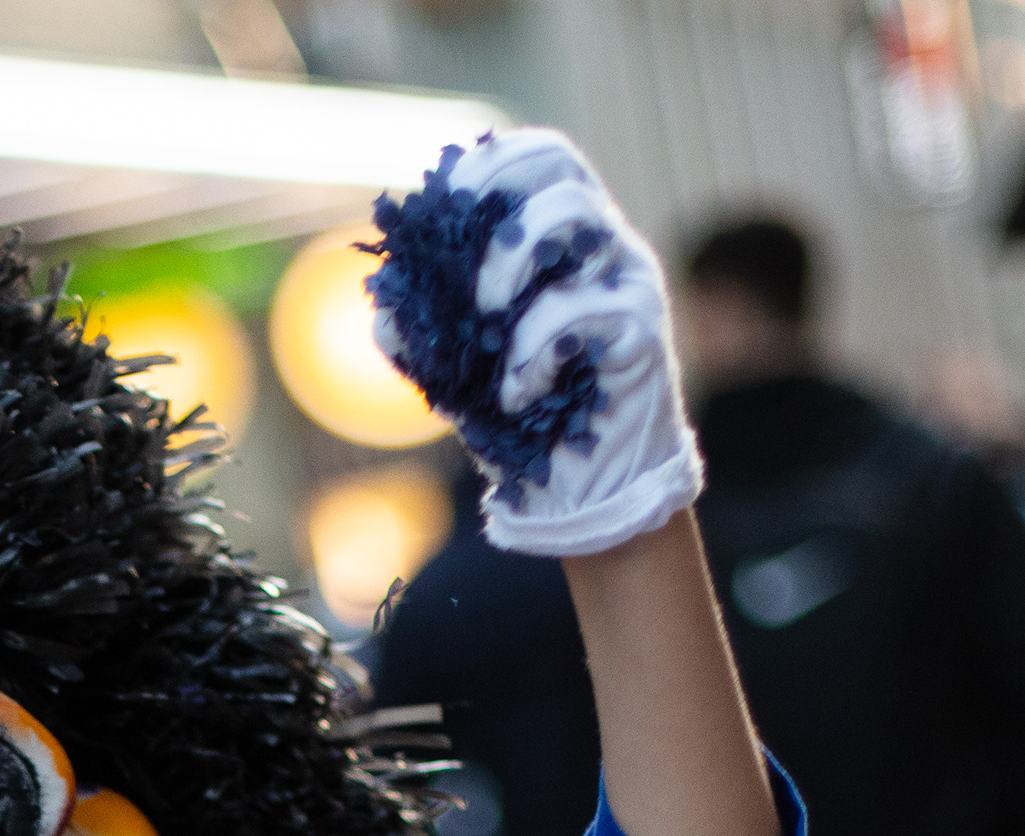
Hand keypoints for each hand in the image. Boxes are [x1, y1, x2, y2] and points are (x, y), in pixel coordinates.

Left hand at [370, 129, 696, 559]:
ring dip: (509, 261)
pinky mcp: (642, 330)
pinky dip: (531, 351)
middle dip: (492, 209)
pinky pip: (584, 309)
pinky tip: (515, 393)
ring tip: (485, 323)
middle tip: (463, 281)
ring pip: (577, 214)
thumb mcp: (455, 368)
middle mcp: (601, 245)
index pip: (537, 157)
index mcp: (561, 238)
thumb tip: (382, 301)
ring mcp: (627, 280)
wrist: (583, 491)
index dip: (485, 166)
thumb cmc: (523, 418)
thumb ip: (420, 328)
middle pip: (559, 166)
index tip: (441, 211)